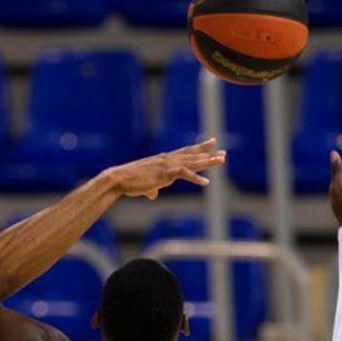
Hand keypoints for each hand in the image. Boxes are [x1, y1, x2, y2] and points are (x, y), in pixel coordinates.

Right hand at [102, 139, 226, 199]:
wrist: (118, 179)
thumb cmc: (129, 182)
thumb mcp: (144, 185)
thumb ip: (151, 189)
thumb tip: (153, 195)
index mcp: (163, 160)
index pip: (185, 152)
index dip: (199, 148)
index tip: (211, 143)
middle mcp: (167, 159)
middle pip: (192, 155)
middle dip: (208, 154)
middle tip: (223, 153)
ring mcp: (166, 165)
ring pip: (192, 162)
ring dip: (207, 162)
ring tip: (221, 160)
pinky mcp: (165, 174)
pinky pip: (184, 174)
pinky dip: (195, 178)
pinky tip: (206, 182)